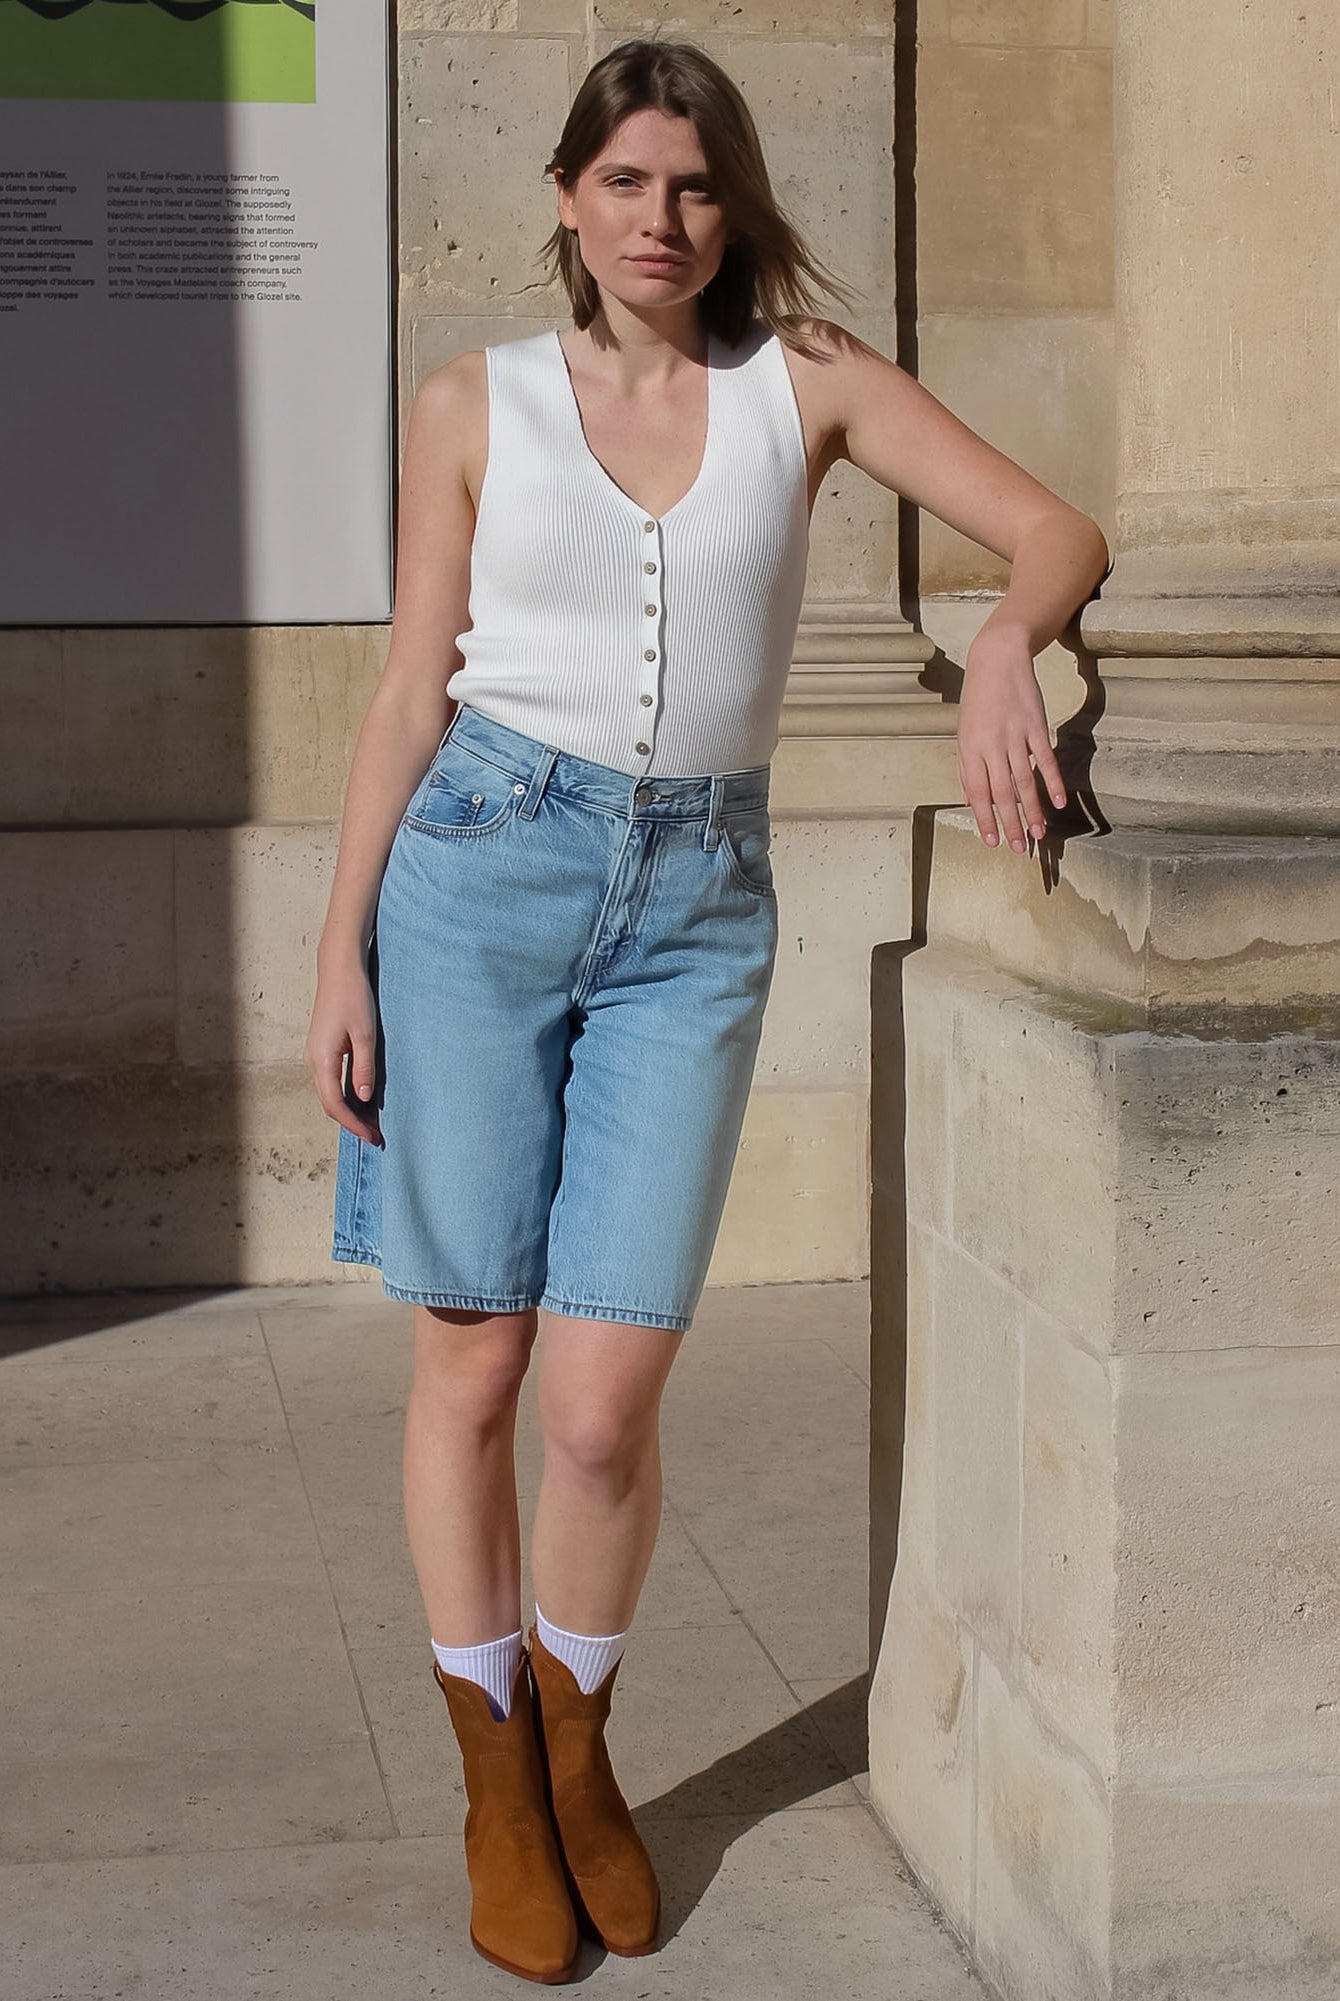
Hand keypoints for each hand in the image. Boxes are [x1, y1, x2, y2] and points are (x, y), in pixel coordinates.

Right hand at [304, 957, 383, 1144]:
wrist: (339, 970)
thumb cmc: (353, 997)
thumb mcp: (366, 1035)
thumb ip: (364, 1068)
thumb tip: (364, 1099)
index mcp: (322, 1059)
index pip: (335, 1104)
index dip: (354, 1124)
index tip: (372, 1136)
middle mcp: (313, 1061)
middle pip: (329, 1103)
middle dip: (352, 1122)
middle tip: (376, 1135)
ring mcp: (315, 1055)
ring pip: (329, 1093)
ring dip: (349, 1110)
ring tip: (373, 1121)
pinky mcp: (321, 1049)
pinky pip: (330, 1081)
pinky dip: (345, 1095)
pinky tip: (362, 1099)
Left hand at [956, 622, 1067, 851]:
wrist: (997, 659)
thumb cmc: (978, 699)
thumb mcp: (964, 732)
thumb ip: (967, 767)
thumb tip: (972, 800)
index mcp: (970, 749)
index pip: (977, 793)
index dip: (984, 819)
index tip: (992, 842)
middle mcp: (991, 745)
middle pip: (1002, 793)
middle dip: (1011, 824)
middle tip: (1019, 848)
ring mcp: (1015, 736)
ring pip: (1025, 782)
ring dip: (1034, 811)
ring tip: (1040, 833)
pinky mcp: (1036, 726)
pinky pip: (1046, 761)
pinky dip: (1053, 783)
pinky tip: (1059, 802)